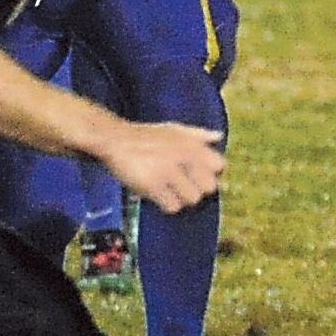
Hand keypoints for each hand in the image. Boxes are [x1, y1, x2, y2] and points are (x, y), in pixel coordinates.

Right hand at [101, 120, 225, 214]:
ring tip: (168, 191)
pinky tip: (157, 196)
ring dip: (181, 199)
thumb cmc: (146, 136)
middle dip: (198, 189)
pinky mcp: (154, 185)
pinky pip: (173, 206)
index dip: (209, 173)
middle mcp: (185, 157)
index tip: (196, 174)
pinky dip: (166, 205)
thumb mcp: (175, 129)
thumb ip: (198, 134)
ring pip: (192, 199)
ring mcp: (169, 172)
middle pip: (210, 187)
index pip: (220, 166)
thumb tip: (218, 136)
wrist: (115, 139)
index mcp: (192, 144)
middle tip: (181, 186)